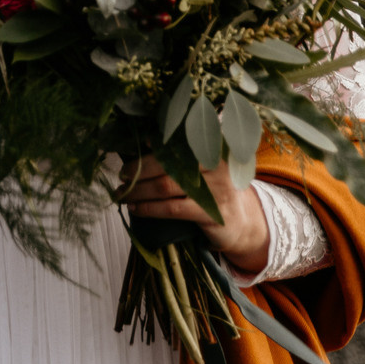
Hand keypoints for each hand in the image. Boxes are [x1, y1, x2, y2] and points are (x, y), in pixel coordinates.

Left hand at [124, 154, 269, 276]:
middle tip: (121, 175)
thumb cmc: (214, 188)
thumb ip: (181, 154)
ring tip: (122, 193)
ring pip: (165, 186)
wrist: (243, 222)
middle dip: (139, 170)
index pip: (177, 142)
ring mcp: (216, 190)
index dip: (152, 147)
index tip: (131, 153)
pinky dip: (150, 208)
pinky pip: (172, 209)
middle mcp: (216, 164)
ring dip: (138, 191)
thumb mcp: (204, 167)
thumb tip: (146, 141)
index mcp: (213, 147)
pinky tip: (136, 208)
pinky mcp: (212, 213)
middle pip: (167, 163)